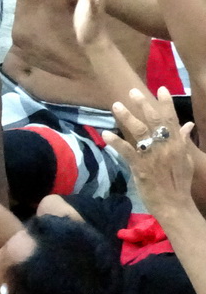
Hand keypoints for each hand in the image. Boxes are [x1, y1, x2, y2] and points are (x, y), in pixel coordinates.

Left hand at [103, 87, 196, 215]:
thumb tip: (187, 125)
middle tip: (132, 91)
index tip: (161, 89)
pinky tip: (106, 134)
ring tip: (116, 105)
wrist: (175, 204)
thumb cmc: (179, 182)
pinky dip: (116, 142)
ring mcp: (153, 156)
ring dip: (127, 117)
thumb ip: (184, 140)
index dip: (166, 103)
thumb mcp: (186, 159)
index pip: (172, 119)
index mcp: (178, 144)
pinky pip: (127, 151)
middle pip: (155, 121)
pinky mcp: (140, 166)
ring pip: (140, 132)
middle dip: (143, 105)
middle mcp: (166, 147)